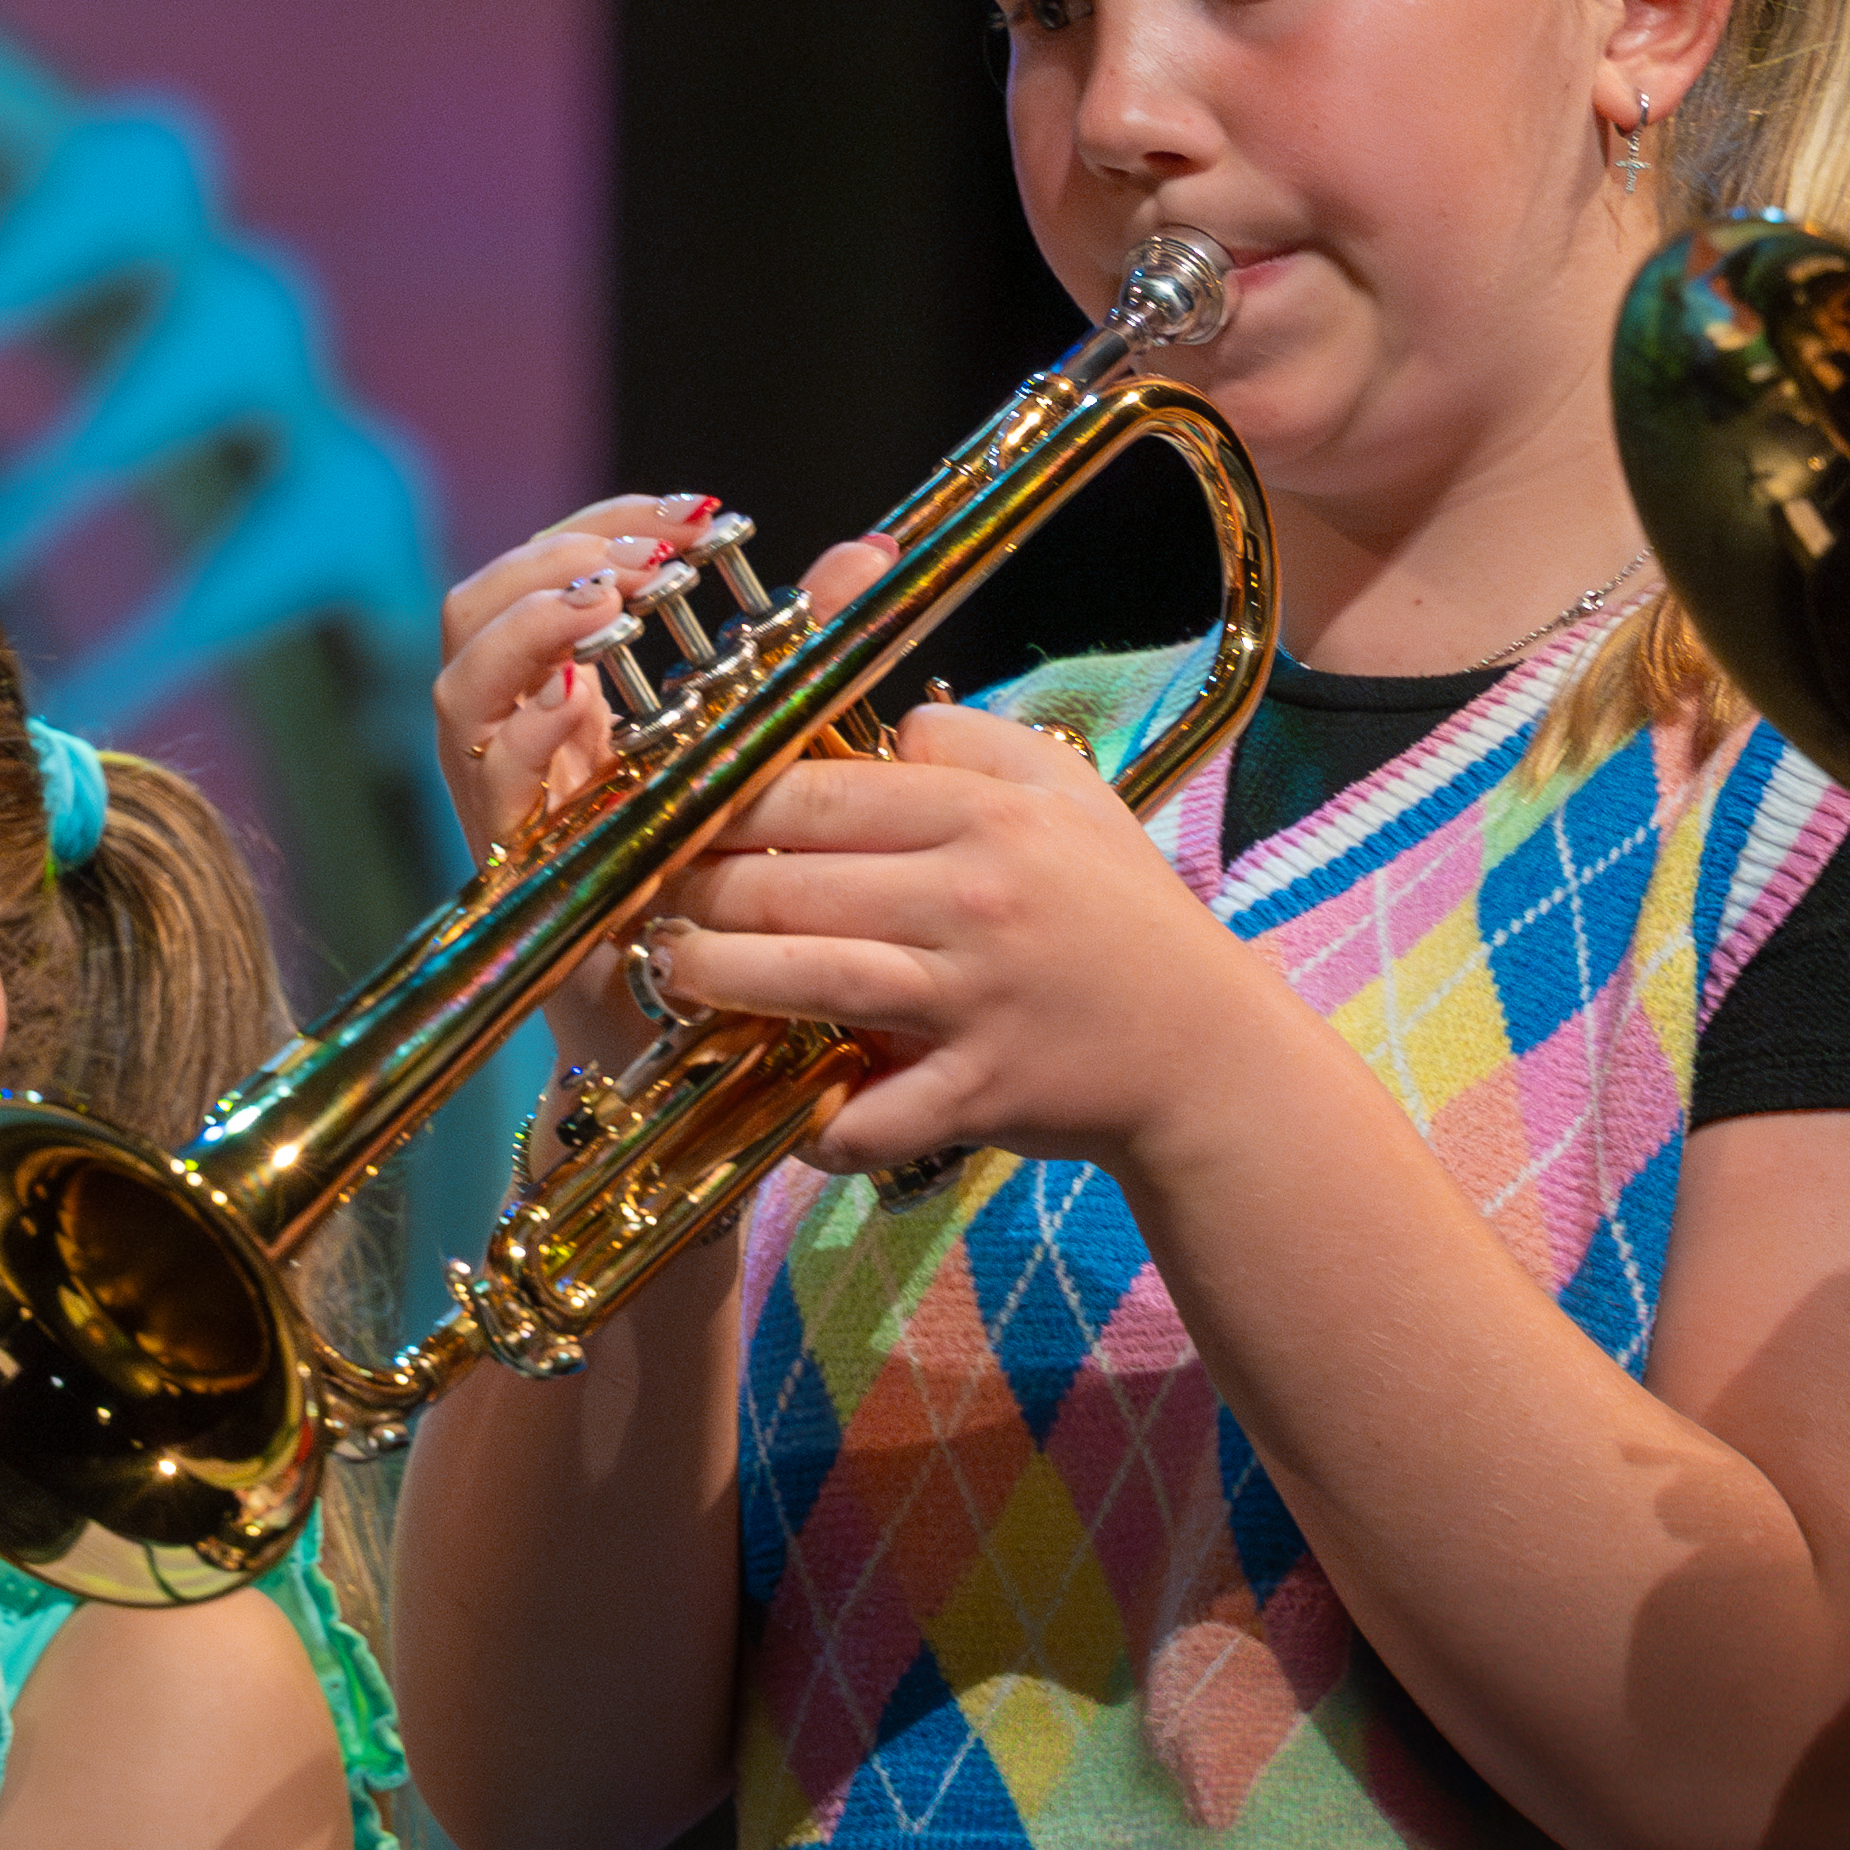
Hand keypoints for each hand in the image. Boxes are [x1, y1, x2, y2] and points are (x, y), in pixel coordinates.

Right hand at [434, 502, 892, 1077]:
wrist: (719, 1047)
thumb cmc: (745, 897)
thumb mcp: (777, 752)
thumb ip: (808, 652)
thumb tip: (870, 553)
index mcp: (578, 712)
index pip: (545, 580)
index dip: (602, 527)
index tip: (692, 516)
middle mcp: (529, 751)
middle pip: (473, 615)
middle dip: (551, 562)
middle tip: (644, 562)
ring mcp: (516, 809)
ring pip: (460, 689)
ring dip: (528, 628)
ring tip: (609, 604)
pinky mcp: (525, 871)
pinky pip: (488, 787)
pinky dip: (523, 730)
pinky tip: (578, 703)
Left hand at [669, 703, 1284, 1173]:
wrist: (1205, 1048)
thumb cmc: (1120, 910)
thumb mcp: (1067, 790)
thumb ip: (968, 739)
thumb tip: (876, 728)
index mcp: (986, 814)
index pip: (815, 789)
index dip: (720, 802)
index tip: (669, 814)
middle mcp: (972, 898)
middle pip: (786, 882)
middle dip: (692, 889)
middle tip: (644, 896)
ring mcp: (969, 1002)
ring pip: (802, 981)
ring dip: (713, 979)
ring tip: (669, 970)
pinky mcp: (975, 1095)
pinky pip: (867, 1115)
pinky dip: (815, 1121)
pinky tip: (779, 1106)